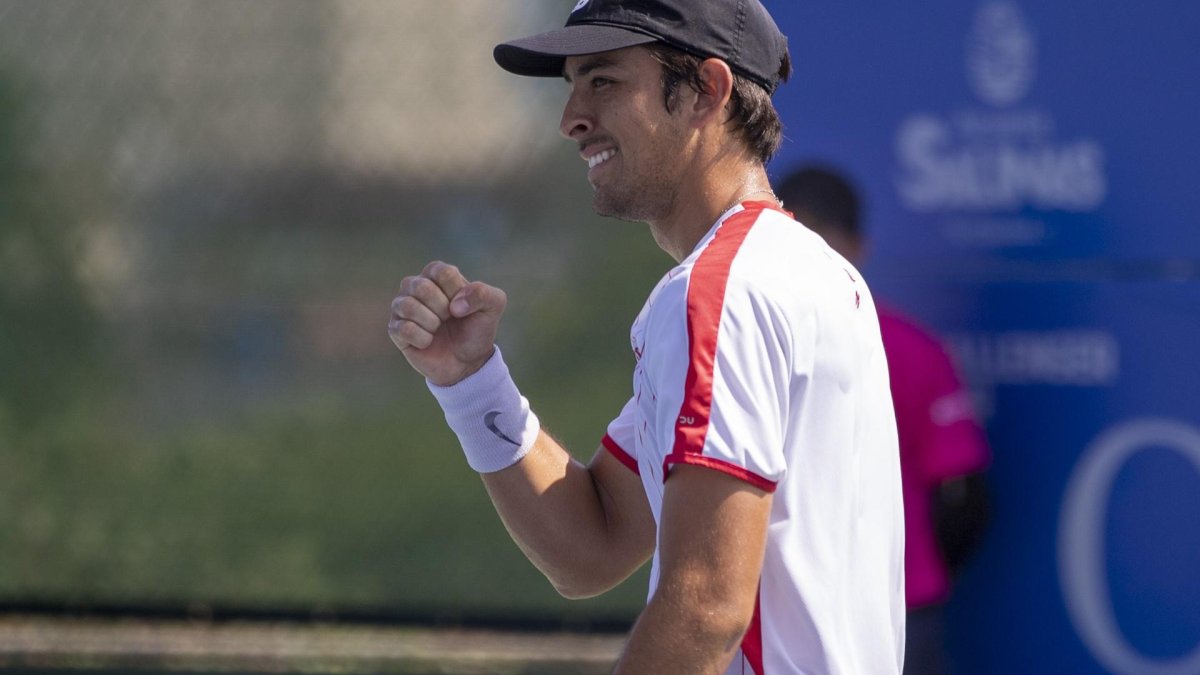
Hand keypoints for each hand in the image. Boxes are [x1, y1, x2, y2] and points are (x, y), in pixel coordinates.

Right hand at [388, 261, 506, 385]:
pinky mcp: (395, 329)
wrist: (468, 362)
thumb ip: (483, 294)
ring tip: (438, 329)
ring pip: (408, 306)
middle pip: (422, 288)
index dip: (457, 292)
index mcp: (437, 273)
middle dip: (443, 308)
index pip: (442, 272)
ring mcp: (402, 306)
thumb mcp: (493, 306)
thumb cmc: (477, 329)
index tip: (463, 306)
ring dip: (431, 322)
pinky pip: (404, 328)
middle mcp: (415, 285)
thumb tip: (455, 306)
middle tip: (449, 319)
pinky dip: (422, 338)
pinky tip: (428, 342)